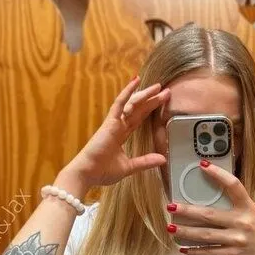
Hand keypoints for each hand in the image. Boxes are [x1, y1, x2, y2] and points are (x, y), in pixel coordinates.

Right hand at [59, 77, 168, 193]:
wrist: (88, 172)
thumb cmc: (103, 171)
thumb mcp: (129, 167)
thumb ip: (145, 161)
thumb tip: (162, 159)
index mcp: (121, 135)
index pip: (139, 118)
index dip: (150, 110)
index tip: (162, 102)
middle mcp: (119, 126)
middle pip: (138, 109)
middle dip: (152, 100)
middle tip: (166, 92)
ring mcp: (114, 122)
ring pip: (132, 104)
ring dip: (145, 94)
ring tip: (158, 87)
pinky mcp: (110, 122)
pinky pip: (119, 103)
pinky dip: (127, 92)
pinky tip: (136, 82)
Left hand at [167, 161, 254, 254]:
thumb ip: (238, 208)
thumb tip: (212, 200)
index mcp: (249, 208)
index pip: (233, 186)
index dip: (218, 174)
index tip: (202, 165)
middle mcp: (243, 222)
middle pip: (210, 214)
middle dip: (187, 210)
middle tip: (170, 206)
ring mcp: (237, 239)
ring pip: (206, 235)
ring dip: (186, 231)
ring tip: (170, 227)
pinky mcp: (233, 254)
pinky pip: (210, 251)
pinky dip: (195, 250)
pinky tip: (183, 248)